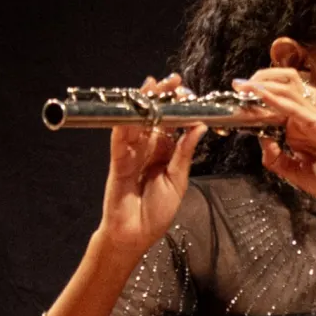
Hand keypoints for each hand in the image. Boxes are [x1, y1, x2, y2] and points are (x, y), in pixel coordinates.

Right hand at [97, 74, 207, 255]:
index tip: (187, 92)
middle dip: (161, 97)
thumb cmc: (156, 211)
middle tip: (173, 80)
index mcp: (163, 152)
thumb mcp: (178, 180)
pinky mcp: (117, 162)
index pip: (170, 123)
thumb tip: (198, 127)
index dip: (177, 107)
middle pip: (152, 118)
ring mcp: (130, 154)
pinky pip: (119, 140)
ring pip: (135, 123)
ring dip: (143, 104)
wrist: (135, 235)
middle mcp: (147, 149)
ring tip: (153, 86)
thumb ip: (184, 153)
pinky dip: (124, 125)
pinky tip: (130, 110)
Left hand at [232, 68, 315, 210]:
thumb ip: (278, 160)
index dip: (254, 106)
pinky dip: (277, 100)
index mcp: (298, 134)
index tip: (234, 103)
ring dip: (263, 88)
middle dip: (256, 89)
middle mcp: (304, 123)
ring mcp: (314, 121)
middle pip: (278, 97)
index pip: (273, 113)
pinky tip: (261, 94)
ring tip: (243, 85)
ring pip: (286, 95)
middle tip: (236, 86)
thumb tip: (262, 141)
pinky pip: (296, 108)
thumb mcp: (297, 175)